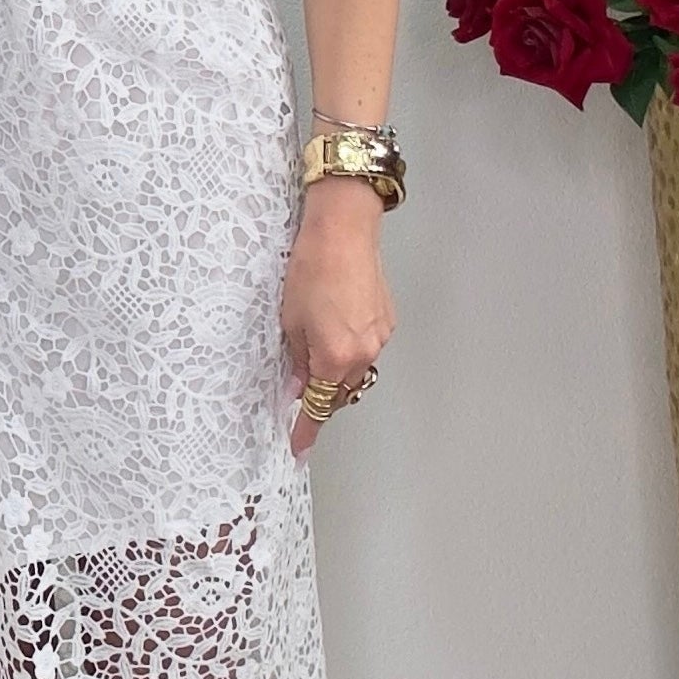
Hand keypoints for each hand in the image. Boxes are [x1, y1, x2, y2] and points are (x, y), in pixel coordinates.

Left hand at [281, 179, 393, 456]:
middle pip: (342, 392)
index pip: (319, 406)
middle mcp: (363, 353)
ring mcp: (379, 338)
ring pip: (357, 371)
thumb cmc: (311, 268)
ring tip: (316, 352)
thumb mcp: (291, 320)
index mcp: (334, 357)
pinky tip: (336, 329)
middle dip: (322, 397)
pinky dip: (351, 350)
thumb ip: (297, 359)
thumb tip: (296, 385)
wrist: (344, 232)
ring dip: (338, 372)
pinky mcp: (387, 321)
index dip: (307, 428)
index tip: (298, 446)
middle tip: (300, 389)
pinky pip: (367, 349)